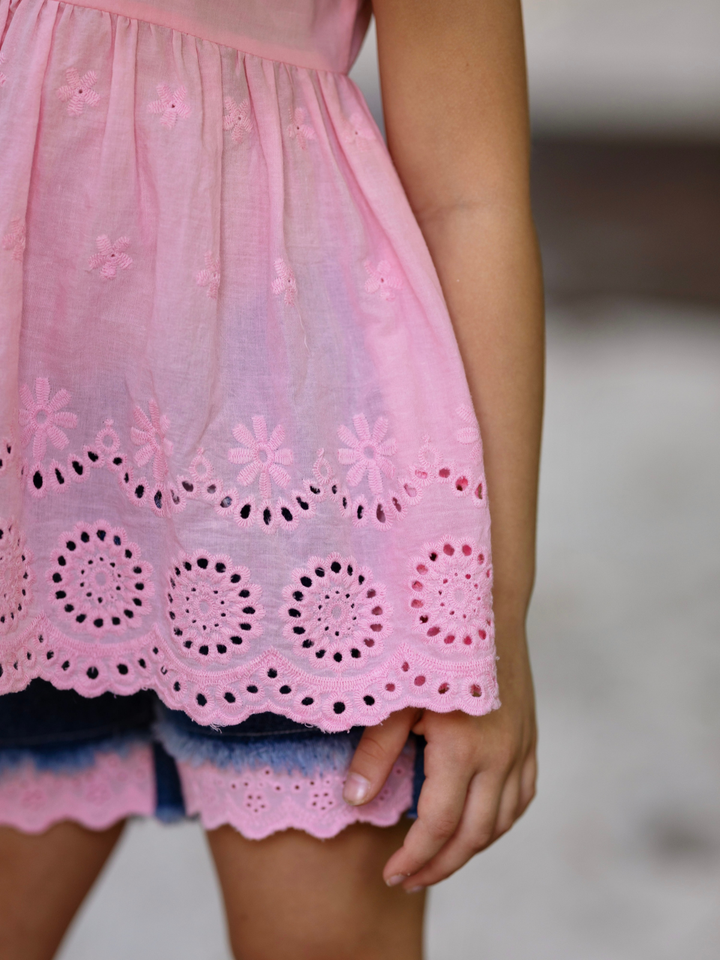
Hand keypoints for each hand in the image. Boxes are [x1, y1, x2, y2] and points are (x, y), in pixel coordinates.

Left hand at [342, 630, 536, 890]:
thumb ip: (376, 752)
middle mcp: (499, 756)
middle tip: (408, 879)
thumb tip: (353, 801)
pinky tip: (478, 825)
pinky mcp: (529, 738)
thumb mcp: (396, 696)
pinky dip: (500, 821)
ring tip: (436, 860)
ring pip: (502, 822)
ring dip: (470, 849)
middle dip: (440, 866)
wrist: (489, 607)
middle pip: (474, 836)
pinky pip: (522, 797)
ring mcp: (520, 748)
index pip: (438, 825)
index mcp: (463, 748)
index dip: (413, 858)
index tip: (390, 875)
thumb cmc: (433, 646)